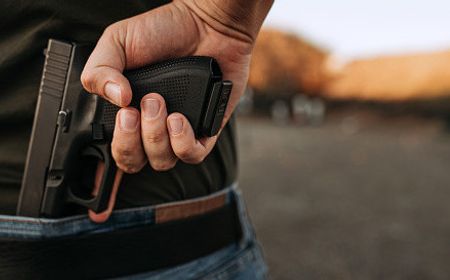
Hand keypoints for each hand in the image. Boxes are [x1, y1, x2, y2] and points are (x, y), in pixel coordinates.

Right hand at [81, 0, 272, 221]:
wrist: (206, 23)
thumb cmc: (163, 30)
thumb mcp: (117, 41)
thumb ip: (100, 70)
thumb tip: (114, 99)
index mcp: (130, 110)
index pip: (117, 147)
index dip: (117, 141)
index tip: (124, 114)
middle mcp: (153, 125)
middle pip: (135, 162)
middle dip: (133, 141)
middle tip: (141, 107)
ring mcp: (180, 130)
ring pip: (162, 161)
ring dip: (156, 137)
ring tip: (161, 104)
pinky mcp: (205, 129)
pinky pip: (192, 155)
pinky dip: (182, 143)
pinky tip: (179, 118)